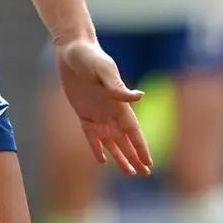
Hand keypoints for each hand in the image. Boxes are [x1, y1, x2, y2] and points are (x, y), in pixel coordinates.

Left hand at [56, 39, 152, 176]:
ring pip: (110, 141)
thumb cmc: (90, 55)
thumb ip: (117, 86)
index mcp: (118, 103)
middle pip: (125, 140)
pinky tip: (102, 160)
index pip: (133, 131)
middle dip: (134, 157)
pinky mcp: (82, 111)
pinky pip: (90, 134)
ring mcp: (96, 112)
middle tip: (144, 174)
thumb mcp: (104, 69)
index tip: (149, 164)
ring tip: (128, 172)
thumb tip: (139, 97)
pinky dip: (96, 147)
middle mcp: (110, 110)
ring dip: (119, 156)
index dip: (141, 148)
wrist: (73, 48)